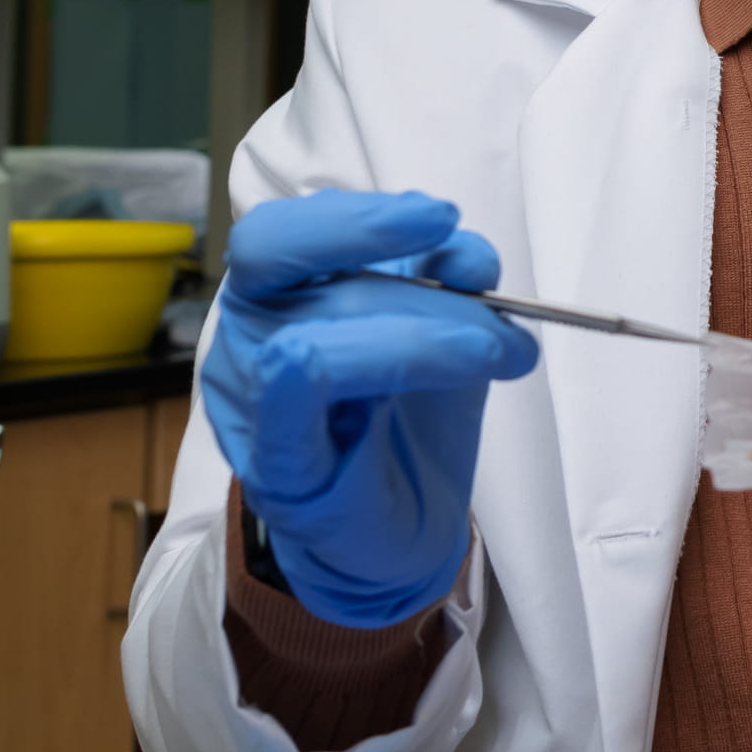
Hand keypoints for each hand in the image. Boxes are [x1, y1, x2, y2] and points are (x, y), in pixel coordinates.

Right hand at [200, 189, 537, 627]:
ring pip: (308, 335)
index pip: (278, 236)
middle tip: (494, 307)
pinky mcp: (283, 470)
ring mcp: (256, 409)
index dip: (355, 217)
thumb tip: (466, 251)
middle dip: (417, 285)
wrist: (401, 534)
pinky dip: (353, 365)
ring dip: (425, 334)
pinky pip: (291, 399)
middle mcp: (251, 344)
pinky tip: (424, 373)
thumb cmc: (409, 422)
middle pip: (302, 277)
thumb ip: (449, 283)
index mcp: (280, 301)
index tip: (440, 218)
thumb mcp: (441, 333)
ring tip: (500, 353)